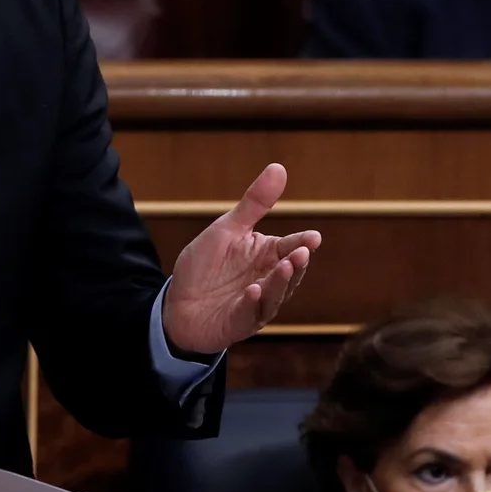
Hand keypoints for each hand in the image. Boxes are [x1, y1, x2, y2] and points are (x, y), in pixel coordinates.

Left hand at [162, 163, 320, 355]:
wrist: (177, 303)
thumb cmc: (205, 266)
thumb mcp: (226, 229)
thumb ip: (254, 204)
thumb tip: (279, 167)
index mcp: (267, 256)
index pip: (290, 247)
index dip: (303, 243)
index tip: (313, 238)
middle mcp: (267, 281)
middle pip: (289, 273)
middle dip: (297, 264)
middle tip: (302, 252)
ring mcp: (256, 305)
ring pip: (275, 296)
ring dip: (280, 282)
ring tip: (285, 267)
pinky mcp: (239, 323)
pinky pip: (249, 314)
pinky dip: (252, 304)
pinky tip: (253, 291)